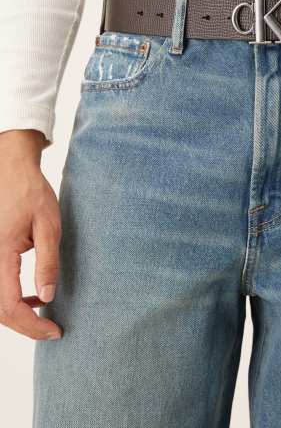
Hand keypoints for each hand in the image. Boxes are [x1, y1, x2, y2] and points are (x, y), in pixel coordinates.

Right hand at [0, 130, 61, 339]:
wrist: (11, 171)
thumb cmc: (31, 194)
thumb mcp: (49, 226)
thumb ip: (48, 263)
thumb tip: (47, 297)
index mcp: (0, 254)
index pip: (9, 306)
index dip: (31, 325)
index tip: (54, 330)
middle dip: (24, 325)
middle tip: (51, 329)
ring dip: (16, 313)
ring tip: (43, 314)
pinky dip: (11, 299)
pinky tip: (31, 296)